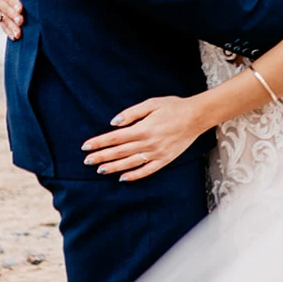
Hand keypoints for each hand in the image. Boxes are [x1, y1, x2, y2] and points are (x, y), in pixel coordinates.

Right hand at [0, 0, 23, 39]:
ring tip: (18, 34)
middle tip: (21, 22)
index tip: (20, 9)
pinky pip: (1, 22)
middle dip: (12, 15)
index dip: (12, 1)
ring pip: (1, 17)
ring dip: (10, 26)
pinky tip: (14, 37)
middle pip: (2, 6)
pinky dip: (7, 30)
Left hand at [81, 96, 209, 181]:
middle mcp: (148, 143)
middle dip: (101, 156)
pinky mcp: (165, 160)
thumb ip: (131, 113)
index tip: (86, 147)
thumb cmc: (173, 107)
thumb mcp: (152, 103)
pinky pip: (147, 171)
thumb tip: (113, 123)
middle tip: (86, 161)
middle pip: (119, 152)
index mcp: (143, 129)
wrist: (197, 116)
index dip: (99, 143)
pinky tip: (123, 178)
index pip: (115, 138)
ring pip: (130, 163)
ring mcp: (156, 154)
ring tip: (100, 170)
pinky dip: (134, 176)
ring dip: (113, 167)